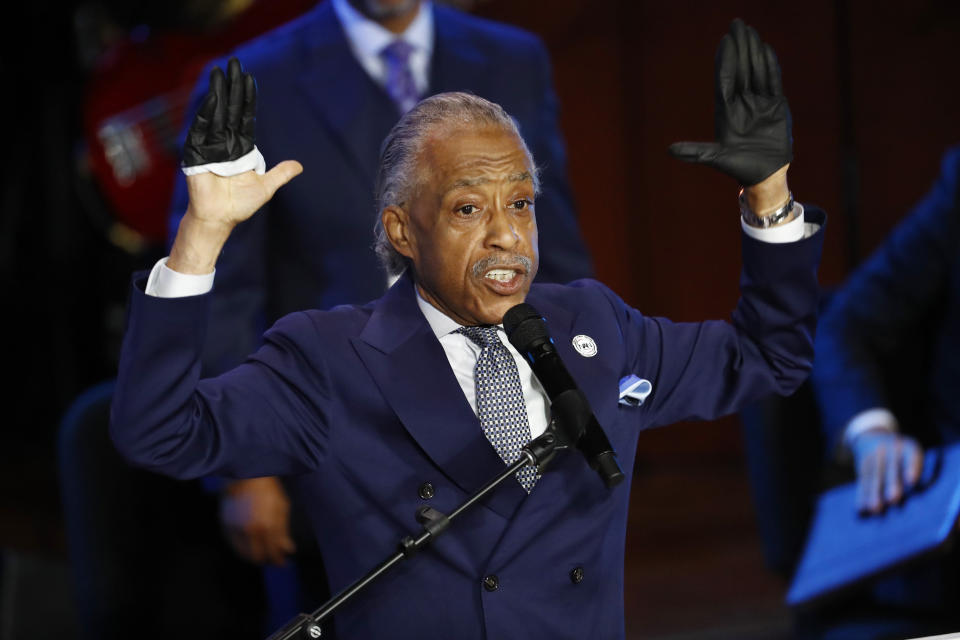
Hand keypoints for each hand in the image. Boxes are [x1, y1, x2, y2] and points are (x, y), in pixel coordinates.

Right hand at [169, 58, 301, 272]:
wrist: (220, 218)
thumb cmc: (240, 205)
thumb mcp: (266, 187)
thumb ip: (280, 174)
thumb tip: (299, 166)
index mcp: (241, 148)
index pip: (245, 117)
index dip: (247, 99)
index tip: (249, 78)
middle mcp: (226, 143)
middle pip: (231, 109)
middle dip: (233, 87)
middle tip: (234, 63)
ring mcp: (211, 145)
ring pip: (217, 114)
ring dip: (218, 93)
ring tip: (220, 72)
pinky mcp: (198, 152)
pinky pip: (202, 129)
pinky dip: (207, 113)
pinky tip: (212, 97)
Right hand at [219, 476, 295, 565]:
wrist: (246, 475)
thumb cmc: (268, 490)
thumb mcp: (282, 508)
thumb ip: (283, 531)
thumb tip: (289, 550)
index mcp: (267, 526)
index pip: (272, 553)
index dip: (278, 561)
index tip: (282, 563)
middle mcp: (250, 530)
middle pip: (257, 557)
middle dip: (266, 559)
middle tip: (273, 558)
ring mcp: (235, 528)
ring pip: (244, 553)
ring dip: (254, 555)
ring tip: (262, 550)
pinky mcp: (225, 525)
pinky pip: (234, 544)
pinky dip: (242, 548)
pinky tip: (250, 543)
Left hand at [669, 18, 792, 186]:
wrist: (764, 174)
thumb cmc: (738, 167)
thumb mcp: (716, 159)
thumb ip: (696, 152)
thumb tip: (670, 150)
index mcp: (726, 111)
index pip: (725, 79)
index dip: (725, 60)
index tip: (725, 41)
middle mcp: (741, 103)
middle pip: (741, 69)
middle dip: (739, 47)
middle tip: (737, 24)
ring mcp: (758, 102)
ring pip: (756, 71)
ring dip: (754, 51)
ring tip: (750, 31)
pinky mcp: (775, 105)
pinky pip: (772, 81)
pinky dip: (770, 65)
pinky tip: (765, 49)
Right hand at [849, 429, 922, 514]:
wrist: (872, 435)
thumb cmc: (901, 454)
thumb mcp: (909, 452)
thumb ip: (915, 469)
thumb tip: (916, 495)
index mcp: (906, 447)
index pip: (910, 456)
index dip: (911, 468)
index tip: (912, 482)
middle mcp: (889, 449)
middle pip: (890, 468)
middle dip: (891, 484)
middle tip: (893, 498)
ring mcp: (873, 456)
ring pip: (874, 476)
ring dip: (873, 493)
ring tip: (875, 509)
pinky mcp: (862, 464)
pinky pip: (862, 480)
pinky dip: (861, 494)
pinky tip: (861, 507)